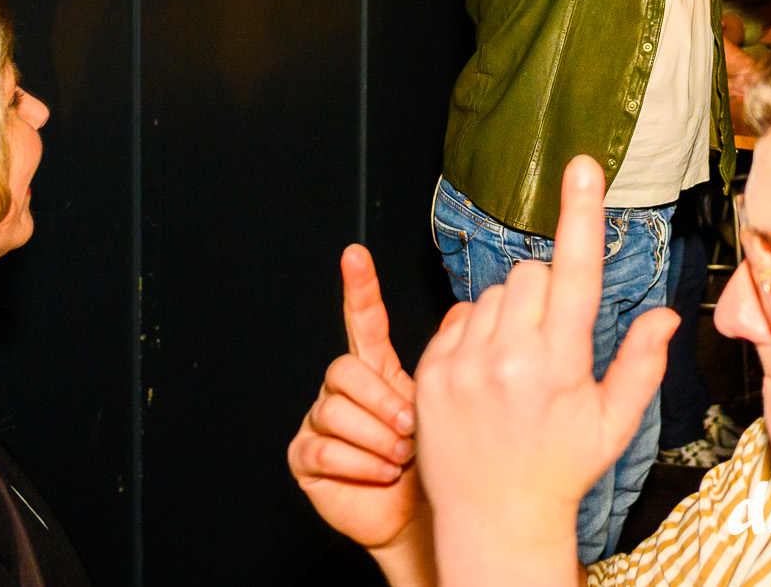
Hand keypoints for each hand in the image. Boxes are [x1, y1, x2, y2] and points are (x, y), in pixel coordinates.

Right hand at [288, 245, 429, 559]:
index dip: (360, 288)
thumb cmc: (438, 459)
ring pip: (335, 411)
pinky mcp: (306, 457)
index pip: (364, 321)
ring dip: (376, 437)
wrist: (422, 515)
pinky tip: (383, 472)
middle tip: (412, 427)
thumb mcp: (449, 404)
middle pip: (344, 369)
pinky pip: (323, 448)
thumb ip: (450, 359)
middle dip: (381, 401)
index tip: (356, 255)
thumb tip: (464, 309)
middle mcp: (346, 391)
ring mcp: (322, 421)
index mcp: (379, 370)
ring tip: (403, 454)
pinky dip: (359, 462)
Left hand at [414, 157, 678, 586]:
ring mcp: (462, 366)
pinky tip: (486, 371)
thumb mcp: (614, 424)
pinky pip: (458, 317)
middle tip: (552, 339)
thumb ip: (641, 365)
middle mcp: (507, 359)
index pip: (573, 271)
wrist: (493, 519)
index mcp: (558, 365)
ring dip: (510, 311)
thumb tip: (665, 315)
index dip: (580, 214)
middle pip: (531, 273)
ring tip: (517, 363)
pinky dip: (475, 331)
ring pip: (494, 293)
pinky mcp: (429, 374)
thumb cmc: (560, 470)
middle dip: (547, 291)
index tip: (581, 167)